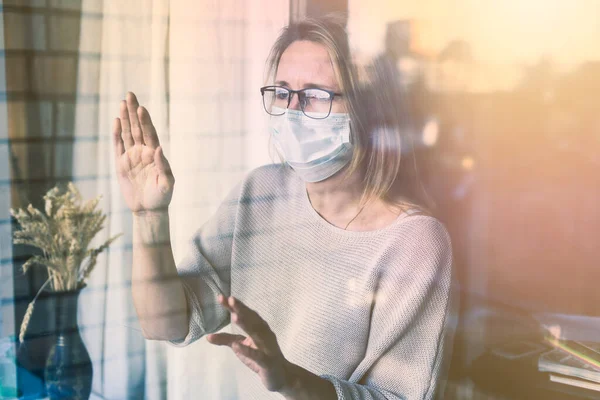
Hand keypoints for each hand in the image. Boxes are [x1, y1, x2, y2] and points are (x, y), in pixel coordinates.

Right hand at [113, 92, 173, 214]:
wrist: (149, 210)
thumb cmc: (161, 197)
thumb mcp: (167, 184)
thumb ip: (163, 166)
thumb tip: (158, 149)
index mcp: (155, 154)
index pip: (149, 133)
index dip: (145, 121)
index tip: (141, 108)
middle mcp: (143, 152)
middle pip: (137, 128)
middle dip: (133, 111)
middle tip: (130, 94)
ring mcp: (132, 156)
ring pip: (127, 133)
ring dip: (124, 118)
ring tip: (122, 102)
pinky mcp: (121, 164)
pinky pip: (118, 146)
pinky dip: (116, 134)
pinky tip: (116, 121)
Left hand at [206, 296, 336, 399]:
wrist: (281, 376)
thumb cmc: (260, 357)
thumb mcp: (240, 347)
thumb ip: (226, 340)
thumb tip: (207, 336)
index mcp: (258, 327)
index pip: (245, 314)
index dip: (234, 306)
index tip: (221, 297)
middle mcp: (264, 333)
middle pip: (252, 319)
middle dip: (241, 309)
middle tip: (230, 298)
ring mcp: (267, 347)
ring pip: (257, 333)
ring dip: (246, 324)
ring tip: (234, 316)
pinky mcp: (267, 361)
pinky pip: (258, 355)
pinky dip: (248, 350)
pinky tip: (238, 346)